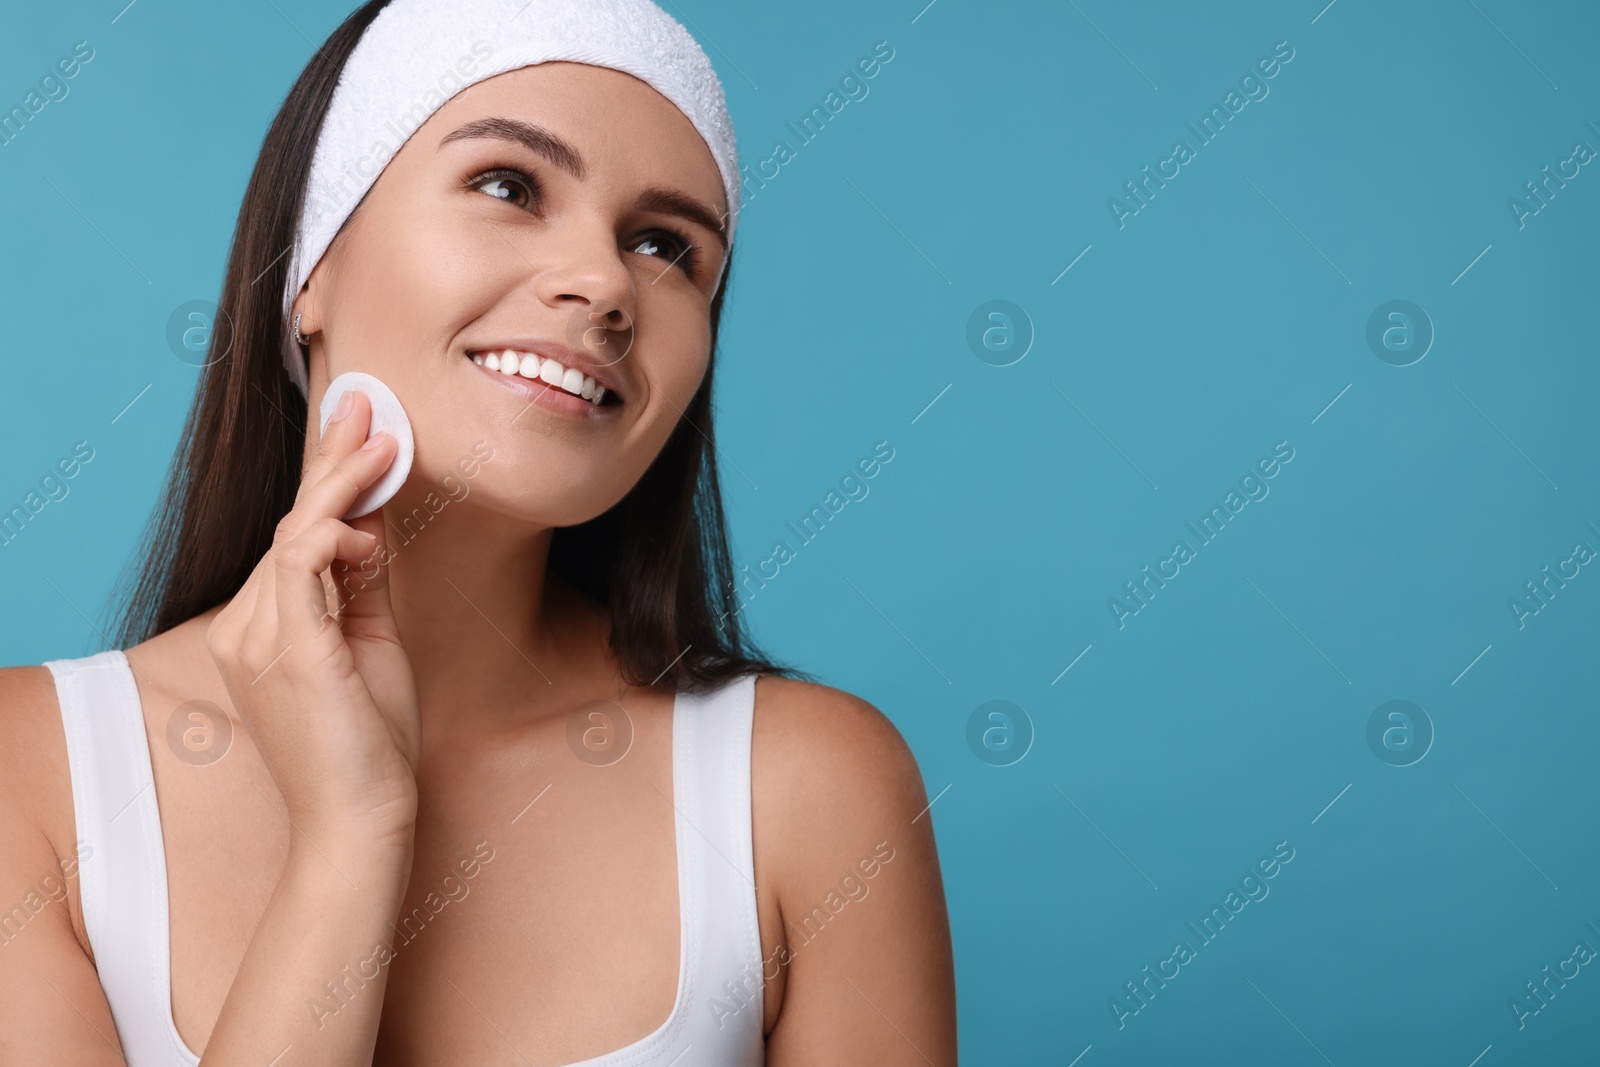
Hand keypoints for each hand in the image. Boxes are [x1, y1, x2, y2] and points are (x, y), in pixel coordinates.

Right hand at [205, 389, 419, 855]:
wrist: (363, 817)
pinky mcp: (289, 650)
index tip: (362, 428)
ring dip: (344, 482)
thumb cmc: (369, 741)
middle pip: (292, 522)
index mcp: (261, 626)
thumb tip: (370, 522)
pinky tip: (367, 523)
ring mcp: (257, 638)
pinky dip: (335, 530)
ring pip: (296, 533)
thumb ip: (363, 582)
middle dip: (333, 458)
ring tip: (384, 440)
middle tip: (367, 402)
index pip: (294, 535)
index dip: (327, 478)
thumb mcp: (370, 643)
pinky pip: (301, 565)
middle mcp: (245, 626)